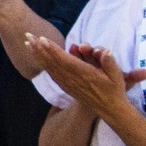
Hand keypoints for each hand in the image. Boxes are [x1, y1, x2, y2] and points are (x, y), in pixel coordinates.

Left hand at [26, 34, 145, 119]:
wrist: (109, 109)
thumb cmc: (114, 90)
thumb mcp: (117, 76)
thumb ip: (110, 63)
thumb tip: (105, 51)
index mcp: (84, 75)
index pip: (64, 60)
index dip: (53, 50)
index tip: (41, 39)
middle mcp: (73, 80)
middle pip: (52, 62)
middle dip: (39, 48)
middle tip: (27, 36)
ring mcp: (68, 84)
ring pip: (49, 67)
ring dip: (38, 54)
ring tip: (27, 43)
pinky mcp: (66, 86)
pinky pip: (52, 73)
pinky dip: (42, 63)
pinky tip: (36, 56)